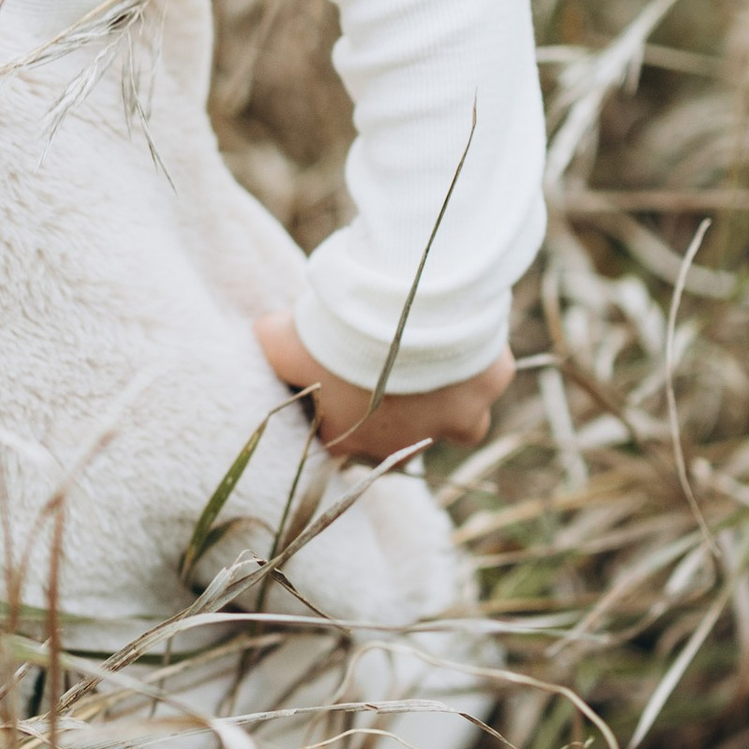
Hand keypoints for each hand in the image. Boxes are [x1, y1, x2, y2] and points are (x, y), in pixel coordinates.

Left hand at [254, 308, 512, 459]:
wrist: (403, 304)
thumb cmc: (334, 328)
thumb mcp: (282, 335)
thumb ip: (269, 344)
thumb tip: (260, 336)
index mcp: (348, 442)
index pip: (335, 440)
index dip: (333, 409)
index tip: (333, 380)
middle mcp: (403, 444)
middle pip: (394, 435)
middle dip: (386, 407)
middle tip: (380, 365)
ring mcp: (453, 420)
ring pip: (452, 423)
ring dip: (439, 401)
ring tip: (427, 363)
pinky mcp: (488, 387)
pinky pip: (483, 383)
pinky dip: (475, 364)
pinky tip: (460, 337)